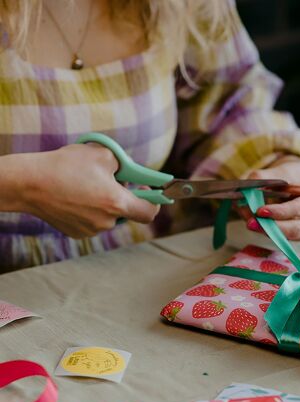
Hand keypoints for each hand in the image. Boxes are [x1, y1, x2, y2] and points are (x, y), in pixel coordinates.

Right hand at [21, 144, 158, 237]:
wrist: (29, 183)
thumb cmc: (65, 166)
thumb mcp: (103, 154)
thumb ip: (125, 165)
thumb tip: (131, 173)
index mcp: (115, 203)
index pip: (149, 213)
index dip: (155, 202)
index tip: (148, 190)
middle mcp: (106, 222)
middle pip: (127, 213)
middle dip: (125, 197)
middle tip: (115, 182)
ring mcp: (91, 230)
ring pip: (109, 217)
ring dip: (106, 203)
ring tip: (88, 186)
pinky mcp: (77, 233)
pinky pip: (93, 221)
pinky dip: (91, 210)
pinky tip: (76, 197)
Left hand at [241, 157, 299, 240]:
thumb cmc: (296, 175)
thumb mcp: (283, 170)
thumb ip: (264, 178)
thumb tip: (245, 190)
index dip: (279, 212)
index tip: (260, 211)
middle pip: (294, 230)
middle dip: (270, 227)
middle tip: (250, 222)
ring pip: (284, 237)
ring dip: (264, 230)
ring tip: (248, 220)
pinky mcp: (294, 238)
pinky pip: (278, 237)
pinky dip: (264, 230)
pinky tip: (252, 221)